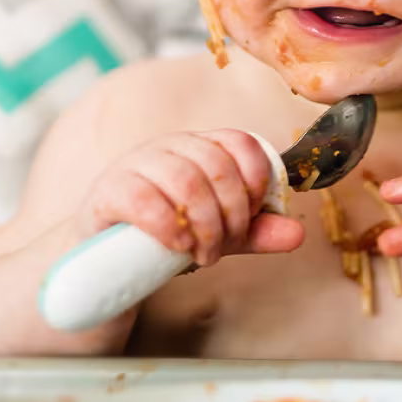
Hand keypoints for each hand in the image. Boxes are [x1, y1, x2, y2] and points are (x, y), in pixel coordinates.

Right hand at [75, 130, 304, 265]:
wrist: (105, 260)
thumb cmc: (166, 235)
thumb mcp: (218, 232)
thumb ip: (255, 232)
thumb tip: (296, 234)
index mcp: (200, 147)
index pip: (241, 142)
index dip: (256, 180)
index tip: (253, 214)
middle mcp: (169, 146)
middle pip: (217, 166)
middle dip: (232, 214)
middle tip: (225, 247)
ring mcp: (136, 164)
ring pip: (186, 180)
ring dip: (205, 225)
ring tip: (204, 255)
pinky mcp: (108, 190)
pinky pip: (143, 197)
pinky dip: (169, 225)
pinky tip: (178, 246)